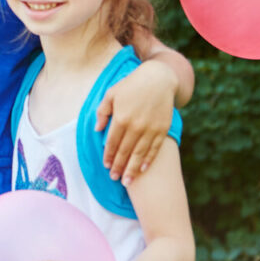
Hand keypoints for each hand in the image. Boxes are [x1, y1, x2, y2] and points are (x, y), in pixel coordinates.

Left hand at [96, 62, 176, 181]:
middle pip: (125, 152)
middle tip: (115, 178)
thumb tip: (97, 129)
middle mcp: (136, 125)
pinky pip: (154, 149)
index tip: (106, 166)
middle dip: (119, 167)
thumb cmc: (131, 85)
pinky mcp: (162, 129)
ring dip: (133, 169)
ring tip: (128, 181)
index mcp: (121, 118)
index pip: (112, 143)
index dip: (109, 156)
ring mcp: (151, 129)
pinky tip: (143, 169)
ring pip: (140, 154)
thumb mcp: (110, 94)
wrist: (158, 79)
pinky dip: (148, 160)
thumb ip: (102, 112)